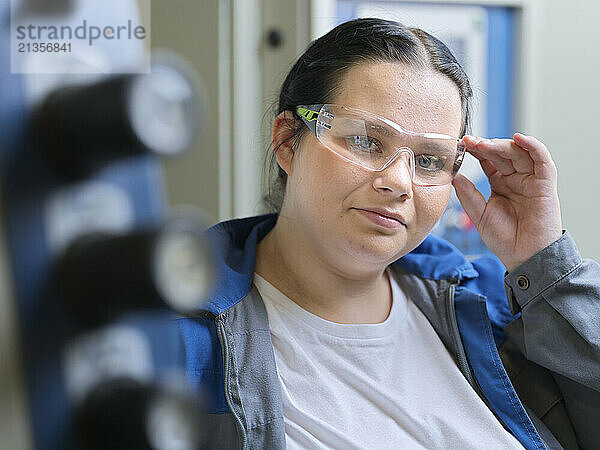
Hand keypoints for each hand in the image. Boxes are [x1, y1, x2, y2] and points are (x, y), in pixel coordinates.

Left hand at [452, 133, 562, 271]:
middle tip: (469, 142)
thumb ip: (468, 195)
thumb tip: (454, 176)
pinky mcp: (545, 184)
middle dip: (485, 145)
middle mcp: (516, 179)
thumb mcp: (479, 215)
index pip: (487, 160)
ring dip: (501, 145)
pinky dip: (532, 146)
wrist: (525, 257)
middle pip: (501, 153)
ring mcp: (531, 180)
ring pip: (518, 153)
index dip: (476, 151)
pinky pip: (542, 160)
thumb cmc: (505, 239)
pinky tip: (519, 139)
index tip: (461, 144)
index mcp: (499, 184)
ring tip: (484, 143)